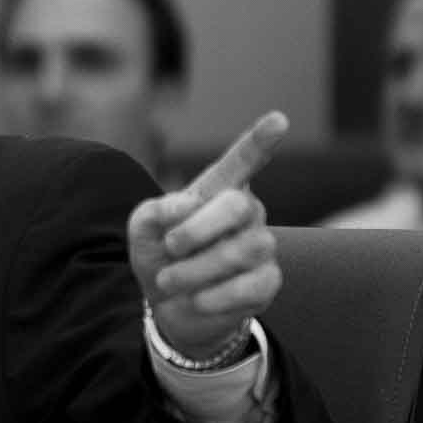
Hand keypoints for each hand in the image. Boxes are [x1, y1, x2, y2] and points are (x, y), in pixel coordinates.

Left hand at [128, 112, 287, 359]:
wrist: (166, 303)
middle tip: (170, 247)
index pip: (242, 161)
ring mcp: (261, 247)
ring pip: (243, 250)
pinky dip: (213, 296)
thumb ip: (155, 211)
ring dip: (195, 270)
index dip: (259, 141)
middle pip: (239, 206)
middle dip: (197, 229)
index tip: (279, 119)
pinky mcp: (267, 282)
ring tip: (169, 280)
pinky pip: (249, 286)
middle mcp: (247, 213)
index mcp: (218, 191)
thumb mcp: (143, 230)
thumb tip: (187, 206)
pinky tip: (195, 300)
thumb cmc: (159, 255)